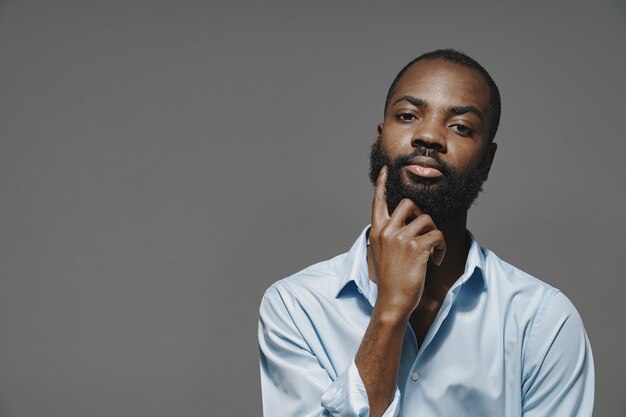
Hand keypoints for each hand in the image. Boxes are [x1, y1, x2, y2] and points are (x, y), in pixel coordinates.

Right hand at [368, 166, 445, 320]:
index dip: (381, 184)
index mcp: (377, 231)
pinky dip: (440, 247)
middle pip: (409, 204)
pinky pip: (437, 235)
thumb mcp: (381, 253)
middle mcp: (387, 230)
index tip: (385, 170)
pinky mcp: (417, 246)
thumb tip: (407, 221)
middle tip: (424, 233)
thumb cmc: (390, 280)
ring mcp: (401, 237)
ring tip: (431, 253)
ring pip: (428, 220)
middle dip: (421, 215)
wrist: (393, 301)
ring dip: (435, 236)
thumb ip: (389, 235)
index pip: (378, 201)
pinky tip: (435, 260)